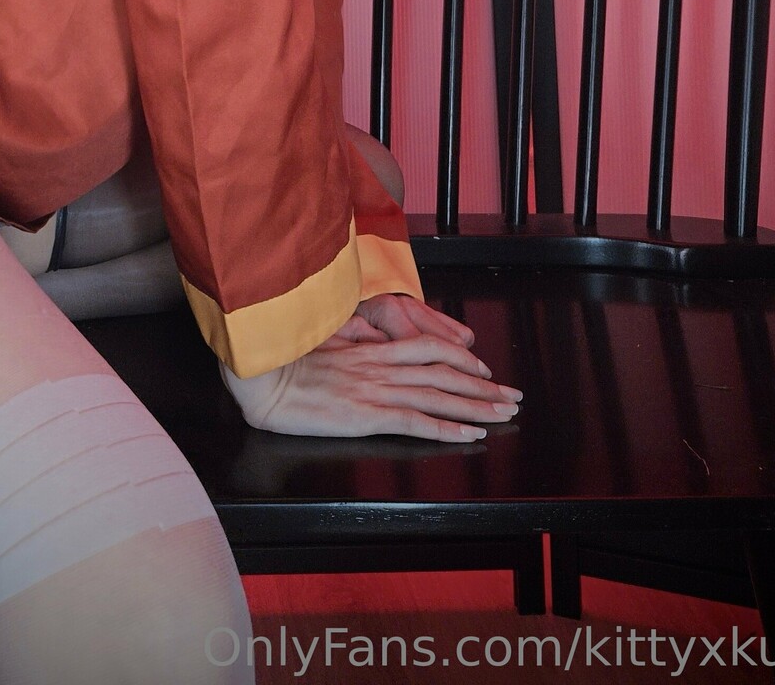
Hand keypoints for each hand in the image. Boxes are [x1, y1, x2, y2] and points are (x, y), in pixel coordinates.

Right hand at [220, 301, 521, 440]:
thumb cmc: (285, 357)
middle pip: (445, 374)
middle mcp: (381, 367)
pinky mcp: (368, 415)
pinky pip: (418, 422)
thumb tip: (376, 340)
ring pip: (440, 396)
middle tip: (513, 397)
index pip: (429, 348)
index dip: (461, 359)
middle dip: (483, 388)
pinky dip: (449, 428)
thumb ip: (354, 340)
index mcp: (372, 349)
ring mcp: (377, 390)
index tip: (483, 370)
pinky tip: (471, 435)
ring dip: (478, 407)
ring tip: (505, 415)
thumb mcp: (324, 339)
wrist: (262, 374)